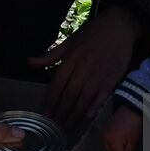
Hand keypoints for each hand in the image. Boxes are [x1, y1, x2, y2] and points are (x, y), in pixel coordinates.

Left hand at [27, 5, 142, 126]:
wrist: (119, 25)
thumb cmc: (93, 33)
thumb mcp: (70, 40)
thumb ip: (51, 55)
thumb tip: (30, 62)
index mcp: (72, 58)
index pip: (58, 83)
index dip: (51, 99)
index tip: (46, 112)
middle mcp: (85, 67)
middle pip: (70, 93)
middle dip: (61, 110)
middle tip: (56, 123)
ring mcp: (100, 72)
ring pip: (85, 97)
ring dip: (76, 112)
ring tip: (68, 124)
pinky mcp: (113, 76)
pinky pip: (103, 95)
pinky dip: (95, 106)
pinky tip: (88, 116)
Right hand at [102, 107, 142, 150]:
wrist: (130, 108)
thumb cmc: (133, 123)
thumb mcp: (133, 140)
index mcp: (113, 142)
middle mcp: (105, 139)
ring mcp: (104, 134)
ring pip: (108, 149)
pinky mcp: (104, 130)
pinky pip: (107, 142)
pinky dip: (112, 146)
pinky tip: (119, 146)